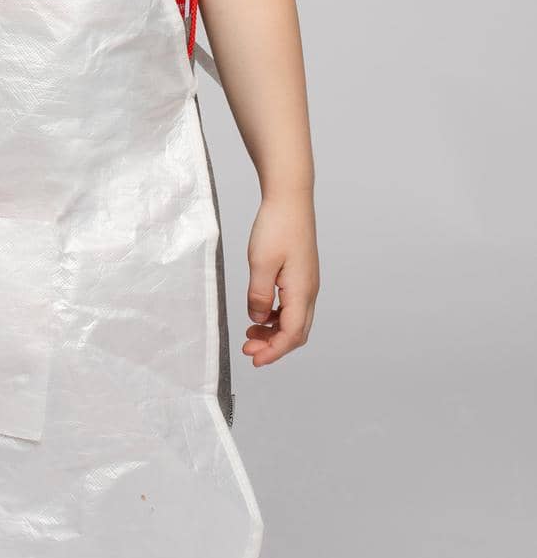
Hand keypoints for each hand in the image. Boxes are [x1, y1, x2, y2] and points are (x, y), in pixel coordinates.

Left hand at [242, 191, 319, 366]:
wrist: (290, 198)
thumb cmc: (277, 225)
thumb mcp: (260, 262)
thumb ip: (258, 295)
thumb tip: (258, 319)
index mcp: (302, 291)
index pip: (291, 335)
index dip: (273, 352)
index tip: (254, 359)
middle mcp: (309, 290)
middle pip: (296, 332)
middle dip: (274, 346)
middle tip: (248, 348)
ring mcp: (307, 283)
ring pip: (295, 320)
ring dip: (274, 332)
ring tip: (250, 332)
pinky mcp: (301, 275)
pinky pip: (292, 306)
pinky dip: (277, 316)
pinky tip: (260, 312)